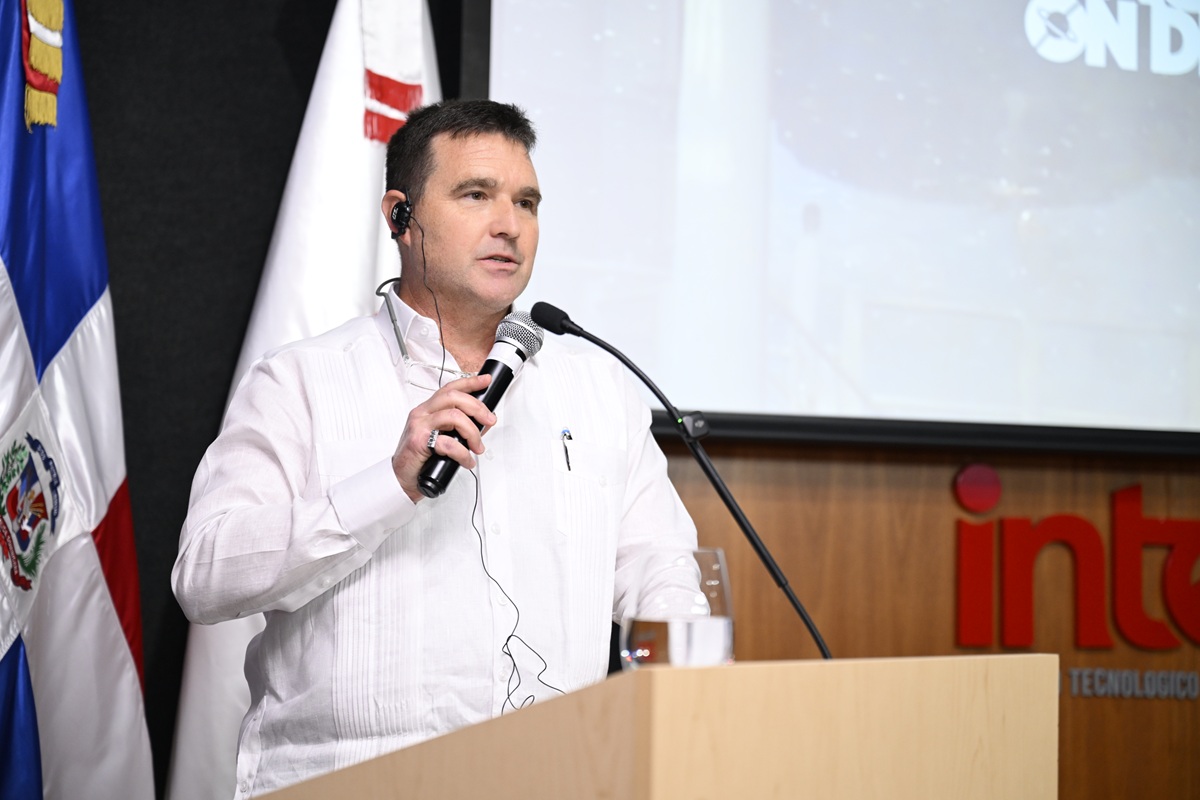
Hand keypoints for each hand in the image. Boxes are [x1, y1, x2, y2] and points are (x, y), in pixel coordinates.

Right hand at [392, 373, 495, 501]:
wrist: (402, 478)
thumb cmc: (420, 458)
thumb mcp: (441, 437)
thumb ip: (459, 427)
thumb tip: (483, 422)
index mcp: (428, 410)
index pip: (450, 389)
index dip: (470, 383)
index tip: (485, 381)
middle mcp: (422, 414)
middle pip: (454, 398)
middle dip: (478, 408)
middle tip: (489, 420)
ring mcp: (419, 426)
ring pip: (454, 417)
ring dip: (472, 432)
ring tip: (477, 447)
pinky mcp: (419, 442)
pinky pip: (449, 443)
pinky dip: (463, 454)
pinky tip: (466, 461)